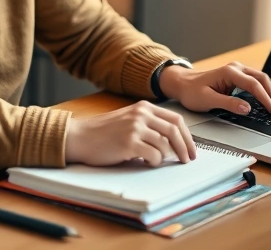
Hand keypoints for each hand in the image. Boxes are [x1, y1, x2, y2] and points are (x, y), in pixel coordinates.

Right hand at [64, 101, 195, 166]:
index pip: (176, 119)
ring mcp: (135, 127)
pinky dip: (154, 162)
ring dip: (165, 157)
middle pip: (174, 130)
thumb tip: (173, 142)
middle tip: (187, 160)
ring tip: (156, 161)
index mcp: (144, 107)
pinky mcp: (129, 142)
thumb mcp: (129, 120)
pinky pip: (153, 155)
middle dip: (185, 147)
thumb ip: (149, 125)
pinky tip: (146, 162)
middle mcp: (141, 114)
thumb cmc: (103, 132)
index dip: (187, 136)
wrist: (80, 136)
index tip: (191, 149)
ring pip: (165, 144)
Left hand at [159, 61, 270, 116]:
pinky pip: (255, 82)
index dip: (265, 99)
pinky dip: (264, 91)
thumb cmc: (192, 92)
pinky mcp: (237, 76)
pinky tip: (268, 101)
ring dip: (270, 92)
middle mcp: (236, 68)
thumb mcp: (207, 100)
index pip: (254, 85)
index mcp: (229, 72)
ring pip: (261, 79)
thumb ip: (228, 103)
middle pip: (262, 79)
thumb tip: (247, 108)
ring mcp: (238, 71)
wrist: (182, 84)